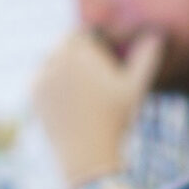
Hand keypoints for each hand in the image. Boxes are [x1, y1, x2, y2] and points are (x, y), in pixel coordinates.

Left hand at [32, 29, 161, 184]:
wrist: (87, 155)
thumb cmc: (116, 121)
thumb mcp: (135, 88)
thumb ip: (146, 57)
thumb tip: (156, 35)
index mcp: (80, 52)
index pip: (84, 34)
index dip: (96, 40)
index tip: (106, 54)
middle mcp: (56, 59)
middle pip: (66, 44)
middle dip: (78, 51)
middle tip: (93, 70)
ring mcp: (41, 75)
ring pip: (52, 59)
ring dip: (63, 63)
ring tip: (82, 85)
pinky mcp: (32, 92)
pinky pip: (41, 76)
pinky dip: (51, 80)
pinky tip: (68, 97)